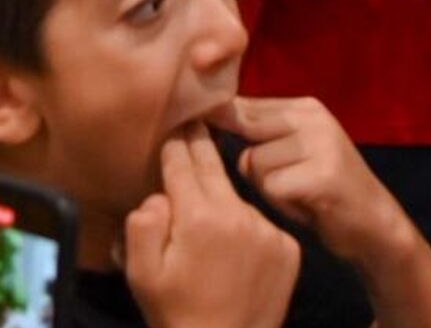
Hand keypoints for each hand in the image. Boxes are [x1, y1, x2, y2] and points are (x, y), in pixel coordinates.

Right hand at [124, 123, 298, 327]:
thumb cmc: (177, 314)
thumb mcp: (142, 276)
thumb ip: (143, 227)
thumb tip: (158, 195)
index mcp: (198, 216)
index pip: (183, 165)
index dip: (177, 143)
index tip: (177, 123)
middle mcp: (237, 214)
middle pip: (215, 170)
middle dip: (202, 146)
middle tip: (197, 123)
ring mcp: (267, 229)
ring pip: (237, 201)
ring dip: (223, 201)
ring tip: (210, 218)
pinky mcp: (288, 247)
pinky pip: (261, 226)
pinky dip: (247, 230)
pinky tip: (235, 253)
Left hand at [210, 96, 413, 267]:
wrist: (374, 224)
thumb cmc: (323, 190)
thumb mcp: (295, 150)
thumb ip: (262, 132)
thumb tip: (212, 116)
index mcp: (305, 107)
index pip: (245, 104)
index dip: (224, 123)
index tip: (214, 139)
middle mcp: (314, 117)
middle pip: (245, 130)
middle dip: (251, 161)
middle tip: (283, 181)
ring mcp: (321, 143)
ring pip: (254, 162)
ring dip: (267, 187)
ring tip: (297, 194)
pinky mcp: (323, 174)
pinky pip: (272, 187)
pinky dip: (282, 203)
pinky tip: (306, 207)